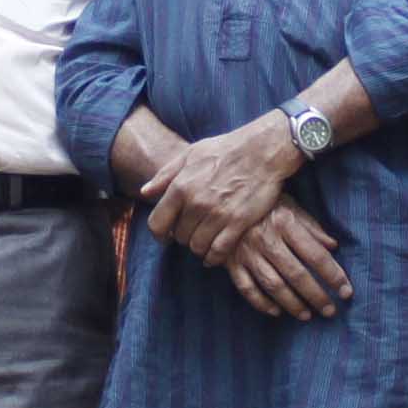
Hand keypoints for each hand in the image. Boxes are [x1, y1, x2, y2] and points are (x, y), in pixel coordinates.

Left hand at [143, 115, 299, 263]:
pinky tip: (215, 254)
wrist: (262, 151)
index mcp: (180, 187)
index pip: (157, 224)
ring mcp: (217, 215)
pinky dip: (214, 257)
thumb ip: (165, 175)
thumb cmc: (225, 150)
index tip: (166, 236)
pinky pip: (219, 251)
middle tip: (193, 231)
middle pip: (179, 237)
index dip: (159, 234)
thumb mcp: (190, 154)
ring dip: (199, 247)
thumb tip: (145, 192)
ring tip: (205, 240)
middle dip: (184, 237)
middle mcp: (196, 203)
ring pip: (198, 247)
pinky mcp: (238, 223)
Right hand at [223, 200, 349, 319]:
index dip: (333, 275)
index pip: (316, 255)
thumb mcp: (290, 205)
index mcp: (285, 223)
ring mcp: (247, 252)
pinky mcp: (230, 262)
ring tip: (307, 315)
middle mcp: (266, 239)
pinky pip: (246, 288)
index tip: (346, 291)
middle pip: (296, 274)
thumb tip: (333, 246)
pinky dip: (261, 303)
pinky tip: (276, 311)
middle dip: (316, 296)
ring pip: (273, 285)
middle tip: (330, 311)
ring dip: (292, 304)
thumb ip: (311, 227)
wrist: (222, 200)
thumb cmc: (263, 203)